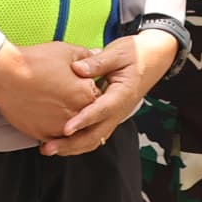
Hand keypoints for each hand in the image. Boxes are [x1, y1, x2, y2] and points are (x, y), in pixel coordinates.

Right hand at [0, 40, 94, 139]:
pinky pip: (55, 137)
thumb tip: (97, 56)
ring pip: (72, 130)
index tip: (83, 86)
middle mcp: (77, 115)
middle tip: (69, 97)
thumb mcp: (66, 52)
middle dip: (82, 106)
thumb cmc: (35, 63)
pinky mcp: (43, 134)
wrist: (5, 75)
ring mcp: (59, 128)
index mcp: (87, 95)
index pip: (99, 97)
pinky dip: (54, 129)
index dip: (91, 90)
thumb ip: (87, 56)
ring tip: (57, 106)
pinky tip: (47, 115)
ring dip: (70, 121)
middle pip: (87, 115)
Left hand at [47, 29, 179, 156]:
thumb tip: (77, 68)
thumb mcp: (118, 52)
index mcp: (122, 94)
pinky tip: (60, 141)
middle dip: (72, 144)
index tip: (66, 129)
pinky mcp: (108, 116)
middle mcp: (119, 110)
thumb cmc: (136, 54)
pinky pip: (94, 134)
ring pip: (94, 139)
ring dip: (72, 147)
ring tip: (49, 148)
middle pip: (96, 134)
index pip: (102, 111)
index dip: (83, 121)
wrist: (152, 59)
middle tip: (49, 148)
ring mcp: (114, 116)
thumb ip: (98, 61)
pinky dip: (77, 142)